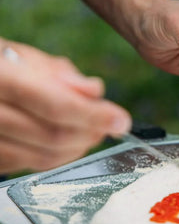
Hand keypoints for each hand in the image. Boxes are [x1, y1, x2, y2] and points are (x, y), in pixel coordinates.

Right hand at [0, 39, 130, 173]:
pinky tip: (73, 142)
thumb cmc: (0, 67)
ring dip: (80, 146)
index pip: (56, 105)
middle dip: (92, 132)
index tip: (121, 120)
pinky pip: (32, 166)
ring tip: (95, 131)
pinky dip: (61, 156)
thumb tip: (94, 90)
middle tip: (112, 124)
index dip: (95, 116)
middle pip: (54, 136)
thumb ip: (60, 74)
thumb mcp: (25, 57)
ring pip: (45, 157)